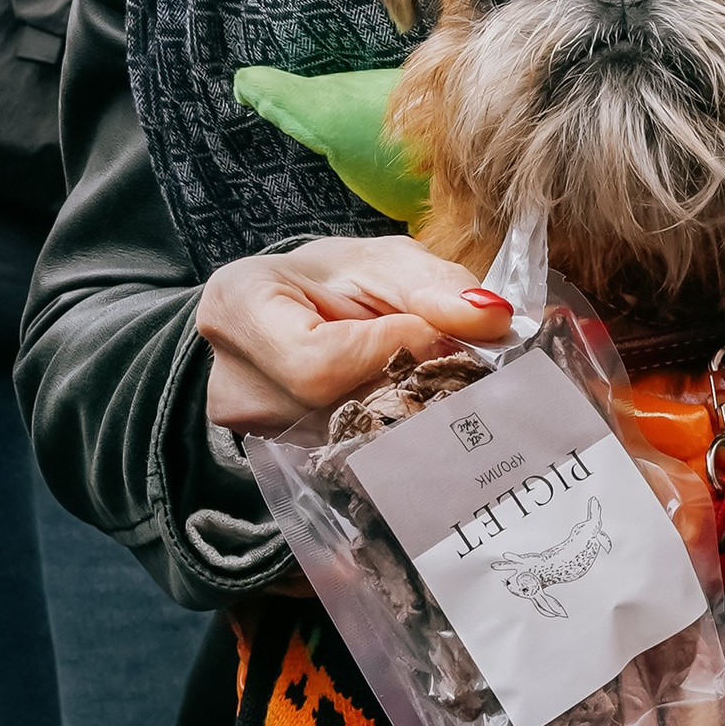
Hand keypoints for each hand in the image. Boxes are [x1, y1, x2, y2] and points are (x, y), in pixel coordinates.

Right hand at [199, 236, 514, 436]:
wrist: (291, 314)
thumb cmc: (331, 282)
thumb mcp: (382, 263)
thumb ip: (434, 285)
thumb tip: (492, 316)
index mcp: (238, 307)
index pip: (319, 361)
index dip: (388, 351)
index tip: (428, 330)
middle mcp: (232, 381)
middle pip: (334, 410)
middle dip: (402, 387)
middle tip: (442, 362)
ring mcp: (249, 431)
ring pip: (346, 442)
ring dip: (399, 415)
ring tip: (415, 380)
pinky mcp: (275, 462)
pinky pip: (344, 459)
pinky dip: (383, 437)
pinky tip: (398, 410)